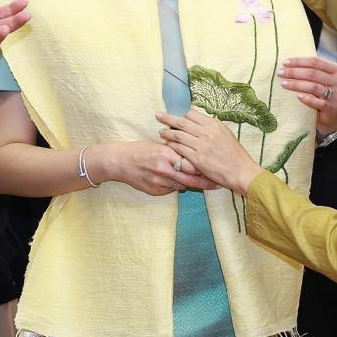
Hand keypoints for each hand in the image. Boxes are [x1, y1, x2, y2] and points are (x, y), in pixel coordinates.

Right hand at [87, 140, 216, 195]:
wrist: (119, 162)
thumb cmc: (139, 150)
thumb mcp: (158, 145)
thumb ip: (175, 151)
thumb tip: (192, 154)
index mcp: (166, 154)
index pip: (191, 162)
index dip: (204, 166)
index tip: (215, 168)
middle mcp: (163, 169)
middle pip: (190, 178)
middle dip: (205, 181)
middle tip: (218, 182)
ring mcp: (158, 182)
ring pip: (182, 185)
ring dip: (193, 185)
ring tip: (207, 185)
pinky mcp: (154, 191)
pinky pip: (171, 190)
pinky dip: (177, 186)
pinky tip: (181, 183)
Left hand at [157, 110, 262, 195]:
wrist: (241, 171)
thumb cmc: (235, 155)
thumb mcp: (226, 135)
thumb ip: (212, 129)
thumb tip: (200, 124)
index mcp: (214, 125)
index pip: (192, 114)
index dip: (182, 116)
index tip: (176, 118)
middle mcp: (207, 132)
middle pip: (182, 122)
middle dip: (168, 118)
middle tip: (158, 116)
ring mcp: (201, 145)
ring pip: (178, 135)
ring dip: (167, 133)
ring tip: (161, 133)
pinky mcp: (198, 158)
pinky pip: (180, 149)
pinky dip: (172, 146)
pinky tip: (167, 145)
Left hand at [278, 56, 336, 134]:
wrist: (334, 116)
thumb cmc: (323, 94)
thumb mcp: (322, 79)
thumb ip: (312, 70)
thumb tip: (288, 63)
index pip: (316, 62)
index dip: (299, 61)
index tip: (284, 62)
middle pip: (313, 73)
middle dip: (294, 72)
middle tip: (280, 73)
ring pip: (314, 87)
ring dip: (296, 85)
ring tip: (283, 84)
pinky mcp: (333, 108)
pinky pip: (319, 102)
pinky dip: (307, 99)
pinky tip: (298, 97)